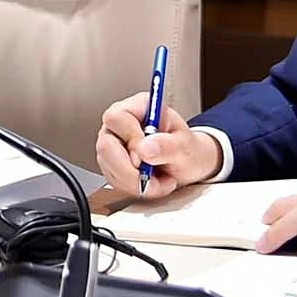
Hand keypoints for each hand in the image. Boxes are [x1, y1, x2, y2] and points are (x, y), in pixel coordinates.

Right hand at [95, 94, 222, 200]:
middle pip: (106, 145)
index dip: (131, 139)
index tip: (149, 156)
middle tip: (153, 176)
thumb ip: (167, 145)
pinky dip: (134, 188)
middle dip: (131, 170)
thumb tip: (144, 148)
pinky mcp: (112, 164)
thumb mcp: (186, 146)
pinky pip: (114, 180)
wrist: (190, 165)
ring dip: (135, 182)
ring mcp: (114, 144)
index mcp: (138, 107)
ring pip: (108, 166)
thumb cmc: (188, 150)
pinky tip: (150, 183)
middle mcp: (121, 124)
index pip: (117, 118)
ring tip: (159, 180)